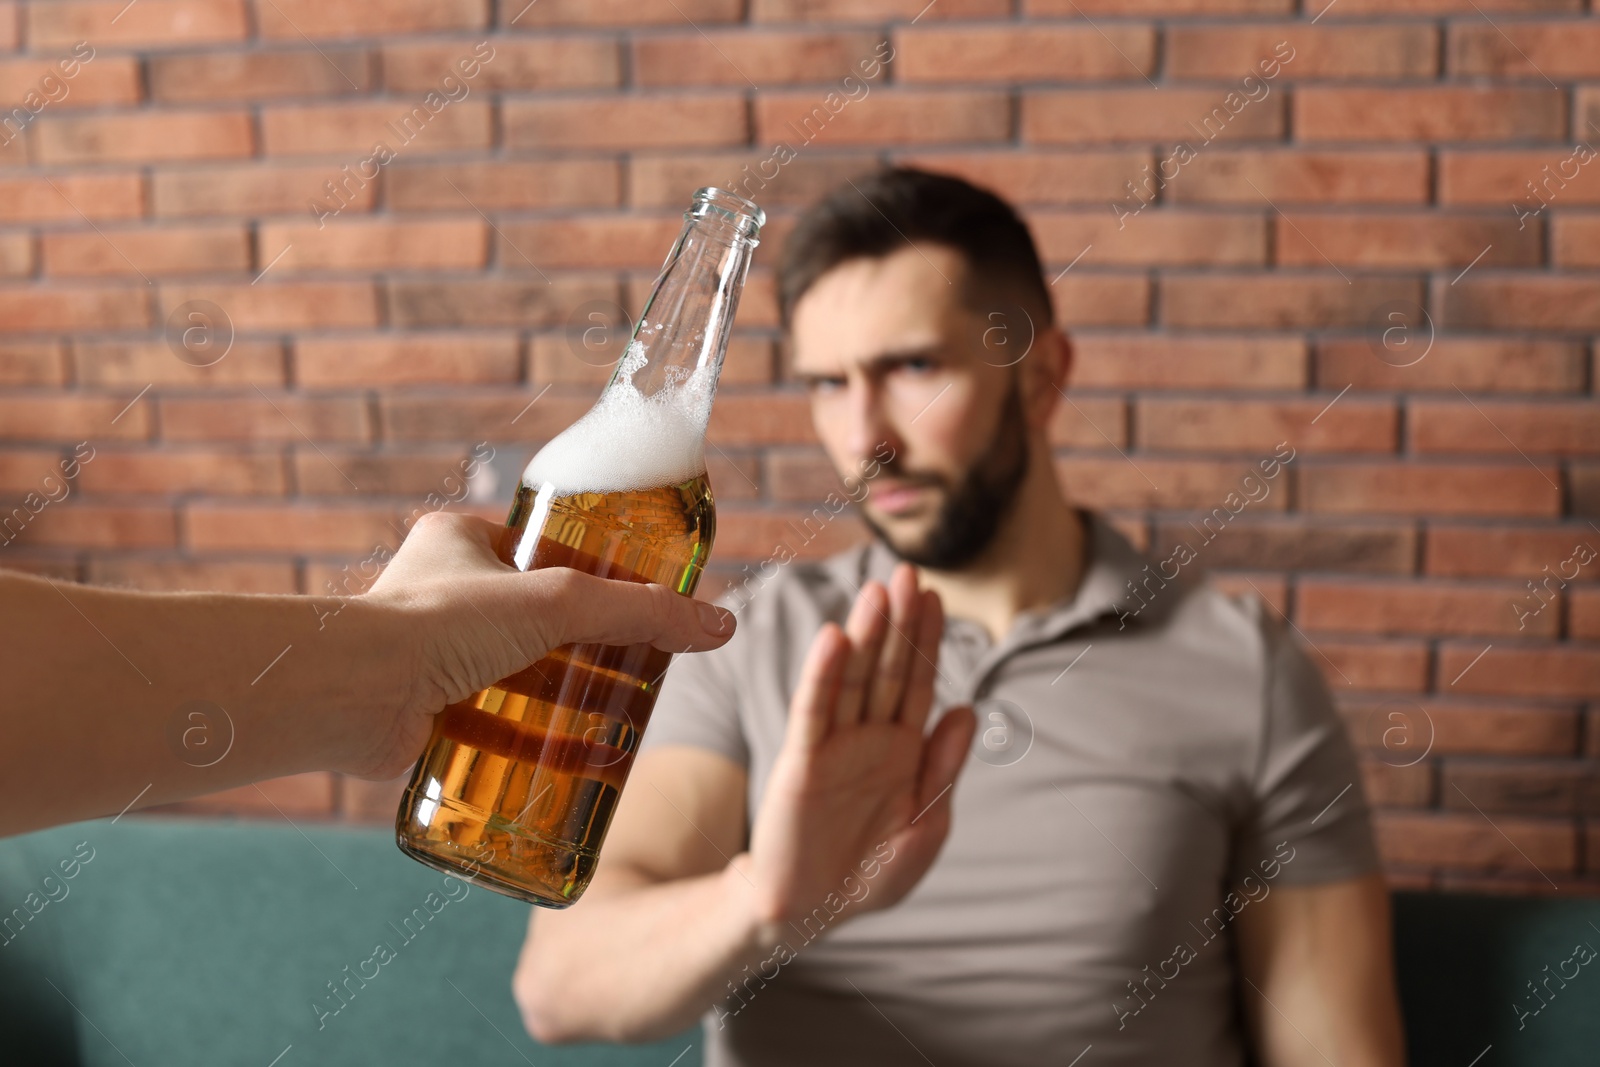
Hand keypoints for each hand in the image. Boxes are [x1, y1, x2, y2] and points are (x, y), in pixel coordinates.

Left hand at [350, 511, 736, 779]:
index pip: (540, 552)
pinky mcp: (419, 714)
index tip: (632, 606)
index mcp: (460, 542)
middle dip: (580, 651)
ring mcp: (424, 656)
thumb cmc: (436, 625)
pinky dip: (523, 746)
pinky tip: (567, 766)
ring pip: (510, 678)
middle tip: (633, 673)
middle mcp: (437, 594)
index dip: (590, 578)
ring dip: (556, 701)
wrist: (346, 693)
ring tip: (612, 723)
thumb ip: (640, 612)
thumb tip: (719, 626)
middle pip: (532, 622)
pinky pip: (483, 728)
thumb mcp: (558, 602)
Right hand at [742, 562, 974, 934]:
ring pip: (853, 680)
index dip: (928, 641)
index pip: (919, 683)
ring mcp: (833, 746)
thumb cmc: (868, 873)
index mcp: (903, 749)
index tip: (938, 596)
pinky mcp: (801, 764)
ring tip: (878, 590)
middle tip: (908, 572)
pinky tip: (836, 639)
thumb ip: (944, 770)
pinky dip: (823, 675)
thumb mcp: (925, 828)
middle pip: (888, 669)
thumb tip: (968, 709)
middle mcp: (868, 737)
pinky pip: (814, 712)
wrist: (810, 911)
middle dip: (900, 623)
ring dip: (866, 635)